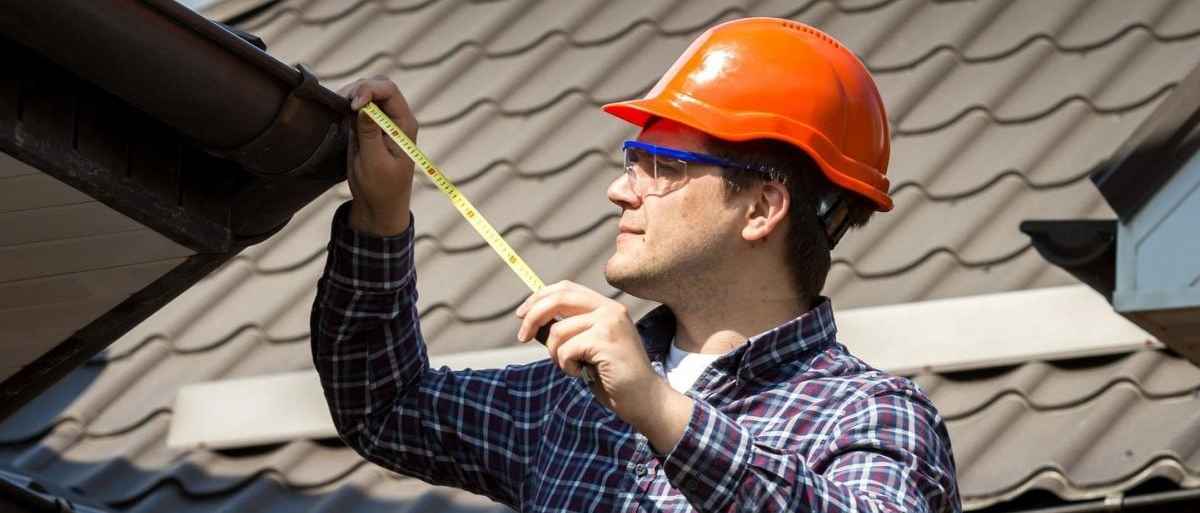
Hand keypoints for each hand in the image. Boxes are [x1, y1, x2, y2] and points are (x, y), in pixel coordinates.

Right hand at [336, 76, 418, 235]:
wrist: (379, 205)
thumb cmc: (381, 188)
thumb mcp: (374, 162)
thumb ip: (369, 133)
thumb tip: (365, 106)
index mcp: (404, 125)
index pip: (390, 91)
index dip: (369, 90)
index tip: (353, 106)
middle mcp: (396, 119)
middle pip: (379, 86)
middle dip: (359, 89)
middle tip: (341, 103)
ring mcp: (382, 121)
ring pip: (367, 93)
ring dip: (351, 96)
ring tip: (338, 109)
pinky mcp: (368, 127)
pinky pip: (358, 107)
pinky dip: (347, 106)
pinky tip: (338, 115)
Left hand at [515, 282, 661, 419]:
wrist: (644, 399)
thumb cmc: (613, 376)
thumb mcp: (588, 347)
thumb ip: (569, 331)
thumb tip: (534, 321)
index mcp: (606, 307)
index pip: (566, 288)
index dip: (539, 297)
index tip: (522, 314)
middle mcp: (609, 309)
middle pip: (558, 298)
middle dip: (533, 316)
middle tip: (522, 336)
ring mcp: (609, 323)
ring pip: (558, 330)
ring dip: (555, 354)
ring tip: (572, 367)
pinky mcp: (605, 341)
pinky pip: (566, 349)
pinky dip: (566, 365)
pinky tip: (581, 373)